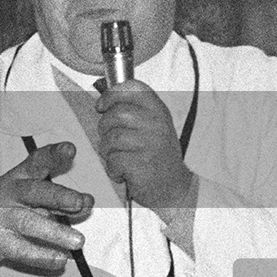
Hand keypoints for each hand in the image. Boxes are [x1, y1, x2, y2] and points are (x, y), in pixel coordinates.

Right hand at [0, 143, 92, 274]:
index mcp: (20, 177)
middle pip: (33, 192)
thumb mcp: (30, 195)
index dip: (53, 155)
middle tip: (81, 202)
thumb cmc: (8, 206)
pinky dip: (42, 257)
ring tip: (79, 241)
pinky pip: (22, 251)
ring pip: (28, 223)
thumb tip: (88, 203)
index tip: (70, 149)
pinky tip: (60, 260)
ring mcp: (2, 218)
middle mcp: (11, 194)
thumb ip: (60, 200)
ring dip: (55, 232)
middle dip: (58, 196)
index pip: (37, 161)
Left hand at [95, 80, 193, 221]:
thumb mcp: (153, 125)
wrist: (174, 188)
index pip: (131, 88)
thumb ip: (133, 109)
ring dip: (108, 150)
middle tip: (112, 140)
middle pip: (116, 113)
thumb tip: (103, 95)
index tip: (102, 106)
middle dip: (105, 128)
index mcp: (158, 110)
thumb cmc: (158, 156)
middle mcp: (156, 124)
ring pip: (111, 138)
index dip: (111, 95)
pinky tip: (123, 172)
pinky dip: (113, 168)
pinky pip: (113, 159)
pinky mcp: (141, 164)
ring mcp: (150, 144)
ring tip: (118, 158)